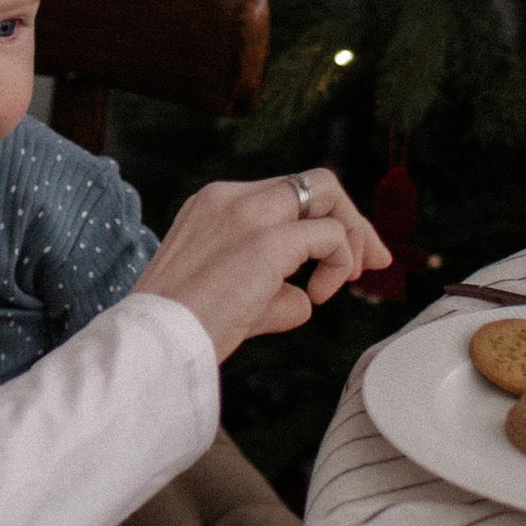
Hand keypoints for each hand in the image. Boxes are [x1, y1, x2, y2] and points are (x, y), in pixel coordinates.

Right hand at [128, 169, 387, 360]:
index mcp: (214, 204)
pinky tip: (319, 297)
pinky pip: (330, 236)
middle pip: (314, 183)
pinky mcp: (267, 241)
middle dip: (354, 220)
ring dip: (352, 238)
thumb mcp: (226, 293)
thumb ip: (269, 286)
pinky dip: (338, 265)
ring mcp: (248, 214)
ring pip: (327, 193)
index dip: (323, 221)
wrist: (152, 342)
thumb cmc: (181, 328)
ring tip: (346, 281)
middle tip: (373, 261)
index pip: (286, 194)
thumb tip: (305, 297)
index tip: (344, 258)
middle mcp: (230, 196)